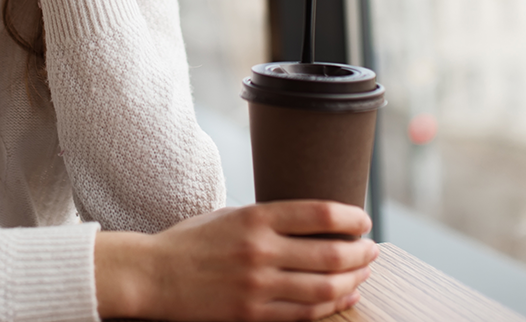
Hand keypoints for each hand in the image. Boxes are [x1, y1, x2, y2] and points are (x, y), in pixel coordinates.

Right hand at [96, 201, 378, 320]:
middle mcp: (260, 250)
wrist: (153, 276)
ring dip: (352, 280)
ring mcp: (258, 285)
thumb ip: (267, 219)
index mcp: (254, 217)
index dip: (351, 217)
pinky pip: (304, 314)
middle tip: (372, 250)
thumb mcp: (229, 215)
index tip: (364, 220)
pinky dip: (331, 305)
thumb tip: (312, 222)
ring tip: (362, 274)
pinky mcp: (252, 314)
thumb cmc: (190, 242)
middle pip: (331, 252)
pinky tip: (343, 297)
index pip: (318, 213)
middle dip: (361, 252)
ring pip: (324, 287)